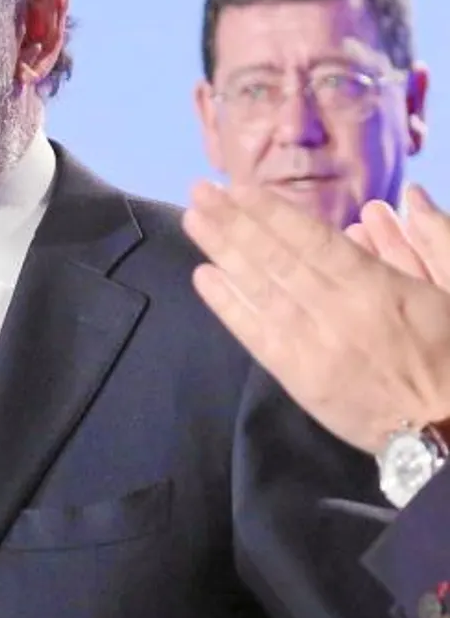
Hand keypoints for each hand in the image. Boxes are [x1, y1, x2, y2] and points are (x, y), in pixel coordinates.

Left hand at [182, 181, 449, 452]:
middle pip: (278, 259)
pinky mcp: (300, 377)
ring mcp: (314, 345)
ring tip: (193, 222)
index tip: (240, 187)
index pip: (313, 240)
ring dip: (224, 253)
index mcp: (378, 286)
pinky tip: (204, 277)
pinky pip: (257, 335)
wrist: (448, 430)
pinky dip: (228, 305)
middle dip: (236, 222)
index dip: (274, 212)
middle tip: (200, 191)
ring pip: (262, 290)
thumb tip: (408, 198)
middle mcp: (338, 310)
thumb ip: (432, 243)